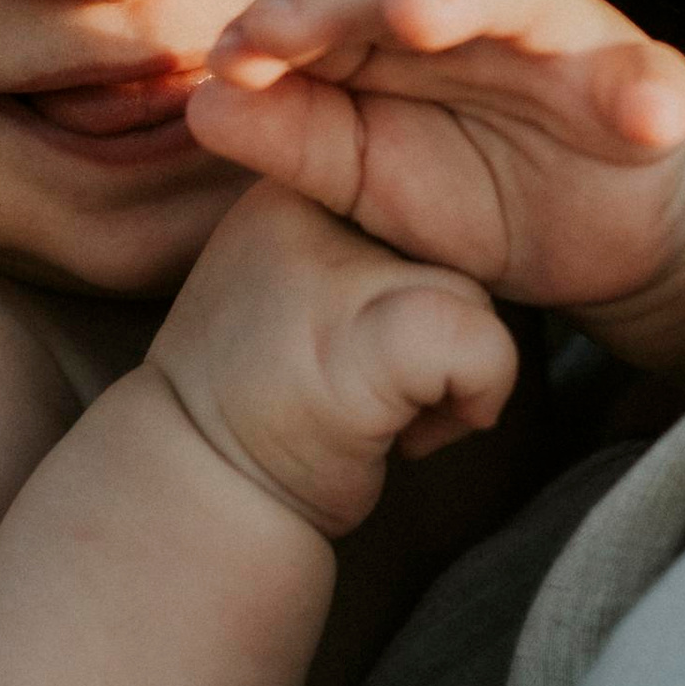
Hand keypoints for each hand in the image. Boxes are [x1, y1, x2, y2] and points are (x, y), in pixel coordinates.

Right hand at [150, 180, 518, 536]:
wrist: (197, 498)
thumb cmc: (254, 402)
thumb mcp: (282, 288)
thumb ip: (350, 250)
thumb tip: (453, 237)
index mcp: (282, 188)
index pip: (403, 213)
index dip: (395, 293)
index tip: (338, 349)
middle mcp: (303, 207)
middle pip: (445, 251)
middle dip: (427, 330)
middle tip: (355, 389)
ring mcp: (339, 271)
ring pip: (473, 297)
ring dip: (447, 373)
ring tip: (367, 410)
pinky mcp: (381, 337)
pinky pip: (487, 349)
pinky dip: (476, 401)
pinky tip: (404, 437)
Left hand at [192, 0, 684, 376]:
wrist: (604, 233)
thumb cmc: (475, 184)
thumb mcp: (367, 179)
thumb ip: (293, 139)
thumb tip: (199, 105)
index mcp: (406, 24)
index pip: (331, 2)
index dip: (278, 24)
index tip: (226, 62)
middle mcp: (484, 8)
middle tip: (286, 28)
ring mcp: (570, 38)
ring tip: (423, 16)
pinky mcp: (648, 88)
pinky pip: (652, 80)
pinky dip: (648, 90)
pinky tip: (647, 115)